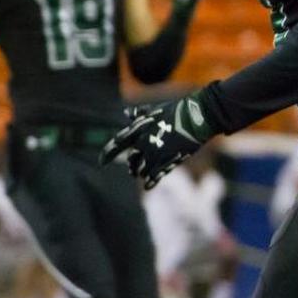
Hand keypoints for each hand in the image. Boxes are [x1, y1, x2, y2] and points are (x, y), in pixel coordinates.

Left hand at [100, 94, 214, 189]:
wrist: (195, 117)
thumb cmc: (175, 111)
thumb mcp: (153, 110)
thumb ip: (138, 114)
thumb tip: (126, 113)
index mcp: (138, 131)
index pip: (117, 145)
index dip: (108, 154)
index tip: (101, 162)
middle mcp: (144, 144)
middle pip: (131, 160)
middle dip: (131, 165)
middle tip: (131, 170)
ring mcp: (157, 153)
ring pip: (143, 169)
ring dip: (141, 172)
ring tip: (140, 174)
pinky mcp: (170, 160)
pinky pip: (157, 175)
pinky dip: (151, 181)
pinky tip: (147, 186)